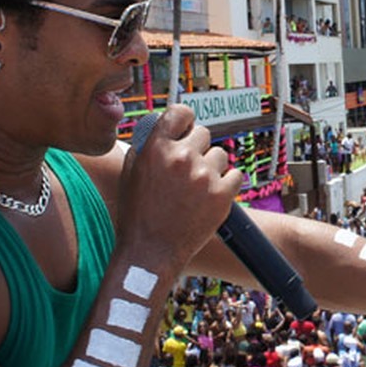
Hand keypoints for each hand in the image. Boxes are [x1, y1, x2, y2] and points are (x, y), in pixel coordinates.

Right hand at [119, 105, 241, 267]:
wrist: (149, 254)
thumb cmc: (136, 215)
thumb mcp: (130, 173)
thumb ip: (148, 145)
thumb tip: (167, 127)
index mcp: (155, 148)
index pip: (180, 112)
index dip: (185, 119)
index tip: (186, 128)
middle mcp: (180, 157)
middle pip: (203, 133)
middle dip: (197, 148)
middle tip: (187, 169)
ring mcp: (204, 176)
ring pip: (220, 155)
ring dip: (211, 167)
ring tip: (196, 188)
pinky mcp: (222, 195)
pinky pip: (235, 175)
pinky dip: (226, 184)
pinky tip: (211, 196)